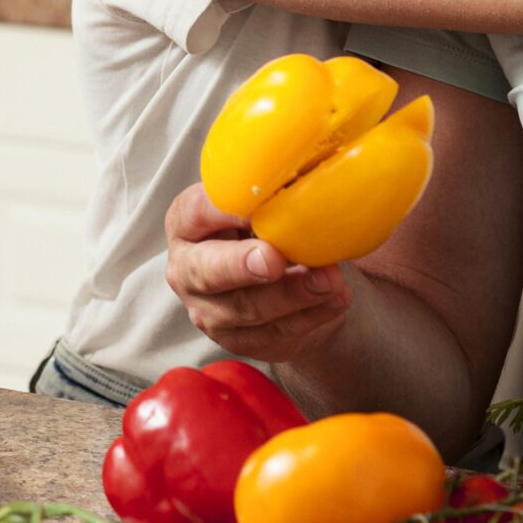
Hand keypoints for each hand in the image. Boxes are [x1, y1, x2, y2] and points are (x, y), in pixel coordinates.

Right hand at [161, 183, 350, 362]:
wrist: (286, 281)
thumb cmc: (268, 229)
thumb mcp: (265, 206)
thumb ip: (274, 196)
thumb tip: (307, 181)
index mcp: (186, 225)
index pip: (195, 212)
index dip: (225, 210)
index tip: (259, 206)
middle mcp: (187, 270)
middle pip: (207, 271)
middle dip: (242, 265)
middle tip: (273, 259)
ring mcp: (210, 311)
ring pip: (247, 308)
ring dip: (293, 294)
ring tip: (329, 279)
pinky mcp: (240, 341)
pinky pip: (276, 332)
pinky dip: (311, 315)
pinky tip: (336, 298)